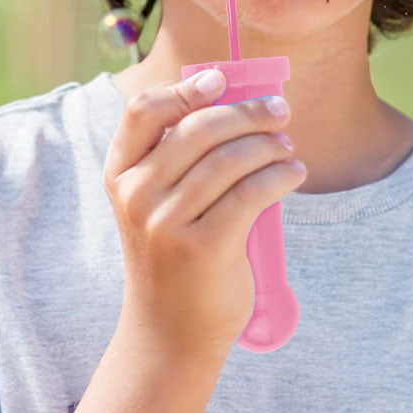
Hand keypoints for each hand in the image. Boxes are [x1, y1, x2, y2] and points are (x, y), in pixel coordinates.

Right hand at [103, 69, 306, 362]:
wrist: (169, 331)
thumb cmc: (173, 254)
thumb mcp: (158, 203)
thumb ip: (182, 157)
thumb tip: (243, 101)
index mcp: (120, 174)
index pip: (143, 112)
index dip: (185, 89)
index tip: (223, 80)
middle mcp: (135, 195)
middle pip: (198, 128)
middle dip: (248, 114)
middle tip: (280, 113)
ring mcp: (164, 223)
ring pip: (229, 159)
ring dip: (269, 146)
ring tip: (287, 148)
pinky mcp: (202, 248)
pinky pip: (251, 193)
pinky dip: (280, 176)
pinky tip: (293, 174)